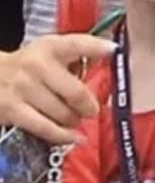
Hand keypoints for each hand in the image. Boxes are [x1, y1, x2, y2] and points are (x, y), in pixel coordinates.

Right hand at [0, 34, 115, 143]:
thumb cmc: (28, 66)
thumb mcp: (49, 52)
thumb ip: (77, 55)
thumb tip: (109, 57)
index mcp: (50, 47)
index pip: (76, 44)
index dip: (96, 47)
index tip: (113, 50)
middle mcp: (37, 65)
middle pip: (76, 93)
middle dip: (89, 106)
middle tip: (90, 110)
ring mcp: (24, 88)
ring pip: (63, 114)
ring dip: (74, 120)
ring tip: (73, 118)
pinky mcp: (13, 110)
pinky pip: (46, 128)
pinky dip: (65, 136)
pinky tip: (75, 137)